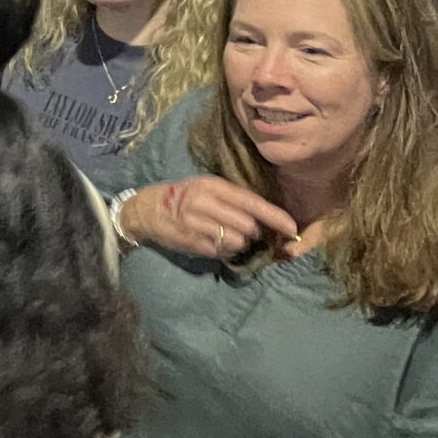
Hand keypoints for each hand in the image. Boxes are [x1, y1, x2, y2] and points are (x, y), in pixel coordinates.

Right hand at [119, 174, 297, 261]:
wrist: (146, 209)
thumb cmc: (183, 196)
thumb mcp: (207, 189)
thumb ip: (234, 200)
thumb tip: (267, 219)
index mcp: (212, 186)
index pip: (252, 202)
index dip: (275, 217)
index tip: (292, 229)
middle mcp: (204, 202)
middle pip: (248, 225)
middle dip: (253, 232)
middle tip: (245, 231)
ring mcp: (196, 223)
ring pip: (237, 241)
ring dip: (238, 243)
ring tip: (227, 237)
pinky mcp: (190, 241)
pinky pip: (221, 251)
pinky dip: (223, 250)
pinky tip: (213, 243)